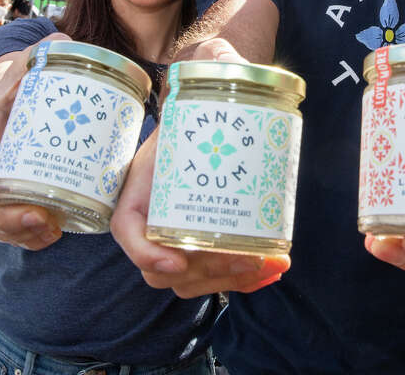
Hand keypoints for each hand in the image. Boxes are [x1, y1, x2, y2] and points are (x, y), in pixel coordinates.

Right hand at [0, 32, 70, 249]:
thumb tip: (60, 43)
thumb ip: (46, 51)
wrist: (32, 89)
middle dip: (7, 222)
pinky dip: (32, 237)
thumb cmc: (31, 76)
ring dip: (22, 235)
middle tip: (41, 221)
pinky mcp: (20, 192)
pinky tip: (54, 234)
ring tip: (52, 230)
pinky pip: (18, 224)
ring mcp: (0, 180)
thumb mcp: (36, 62)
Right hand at [110, 132, 288, 297]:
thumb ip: (178, 137)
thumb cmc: (180, 138)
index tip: (179, 261)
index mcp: (134, 204)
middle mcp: (149, 235)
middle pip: (170, 273)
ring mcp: (174, 249)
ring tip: (274, 263)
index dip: (149, 255)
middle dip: (214, 271)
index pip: (130, 237)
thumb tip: (199, 121)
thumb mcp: (171, 135)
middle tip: (253, 258)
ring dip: (236, 279)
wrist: (196, 139)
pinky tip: (270, 272)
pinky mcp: (200, 254)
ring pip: (195, 282)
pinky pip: (215, 278)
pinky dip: (244, 280)